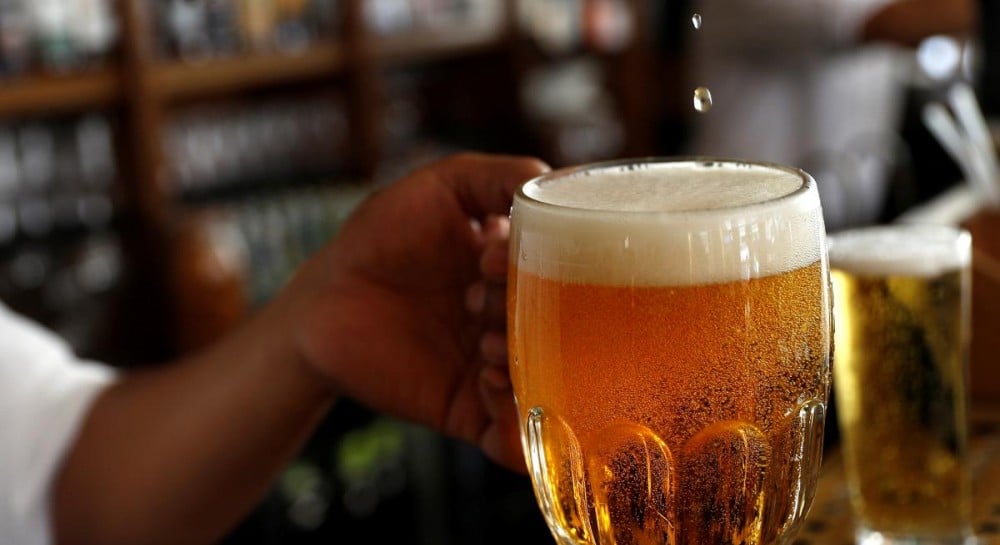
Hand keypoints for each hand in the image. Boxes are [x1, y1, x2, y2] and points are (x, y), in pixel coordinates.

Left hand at [284, 153, 548, 471]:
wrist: (320, 305)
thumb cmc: (380, 237)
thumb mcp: (445, 186)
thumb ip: (502, 177)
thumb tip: (557, 182)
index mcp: (519, 273)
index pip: (568, 278)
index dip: (546, 268)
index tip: (491, 258)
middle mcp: (515, 321)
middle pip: (562, 333)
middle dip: (533, 319)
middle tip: (482, 302)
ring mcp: (495, 369)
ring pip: (546, 385)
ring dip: (526, 365)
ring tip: (488, 346)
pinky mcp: (468, 411)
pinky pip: (509, 438)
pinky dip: (515, 427)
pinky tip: (487, 381)